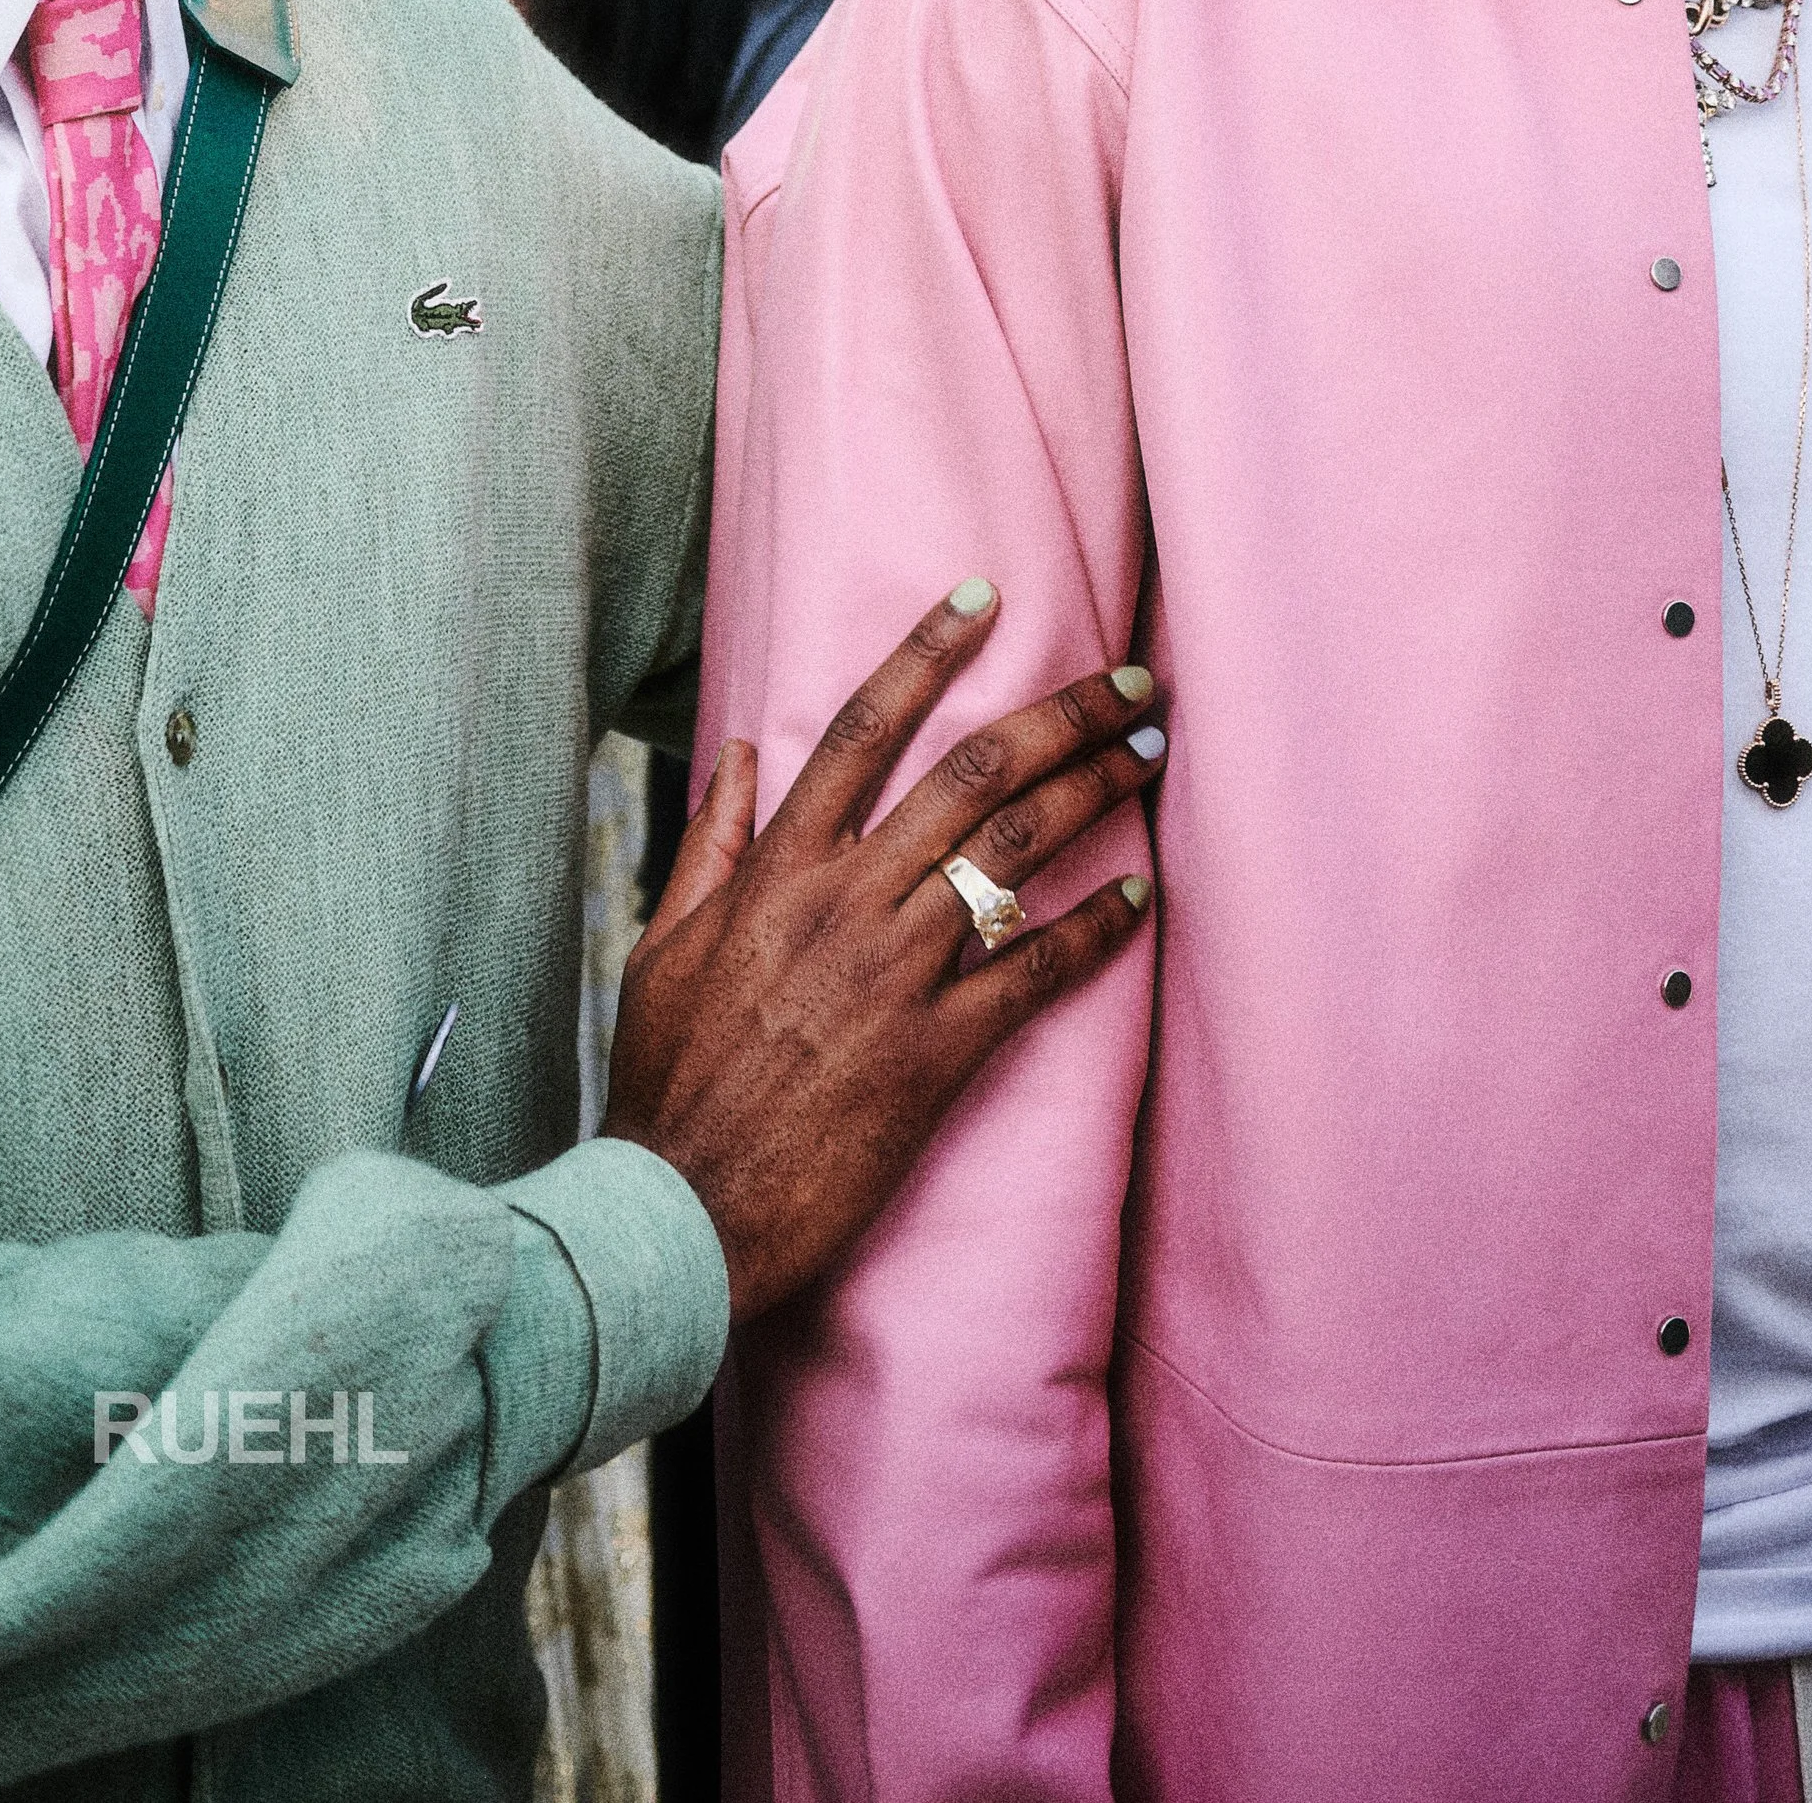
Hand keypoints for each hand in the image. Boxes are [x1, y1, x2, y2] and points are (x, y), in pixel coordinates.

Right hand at [602, 582, 1162, 1319]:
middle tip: (1132, 684)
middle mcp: (846, 903)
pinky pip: (1035, 972)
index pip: (862, 728)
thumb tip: (738, 752)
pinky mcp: (937, 1052)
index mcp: (779, 869)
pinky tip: (1139, 895)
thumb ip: (712, 844)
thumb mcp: (663, 946)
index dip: (927, 653)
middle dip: (1063, 715)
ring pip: (1014, 852)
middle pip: (972, 774)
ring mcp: (897, 975)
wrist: (681, 1214)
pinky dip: (1094, 928)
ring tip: (1148, 756)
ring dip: (1094, 793)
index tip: (984, 598)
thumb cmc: (666, 1082)